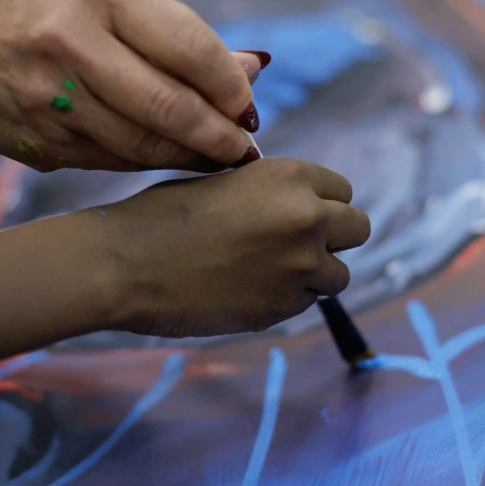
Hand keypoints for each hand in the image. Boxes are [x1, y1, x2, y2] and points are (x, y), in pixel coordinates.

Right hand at [0, 0, 266, 172]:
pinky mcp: (36, 143)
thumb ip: (178, 36)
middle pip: (168, 106)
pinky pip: (109, 161)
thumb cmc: (45, 14)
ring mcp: (48, 98)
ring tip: (216, 160)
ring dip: (187, 157)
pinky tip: (167, 160)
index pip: (188, 47)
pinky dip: (146, 163)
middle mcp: (70, 44)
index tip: (248, 108)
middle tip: (243, 150)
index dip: (229, 86)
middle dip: (217, 135)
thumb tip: (253, 69)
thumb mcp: (107, 1)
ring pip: (141, 144)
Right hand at [0, 159, 370, 365]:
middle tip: (295, 246)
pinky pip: (305, 304)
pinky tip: (245, 291)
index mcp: (291, 177)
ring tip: (266, 272)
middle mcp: (307, 218)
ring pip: (338, 274)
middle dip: (332, 237)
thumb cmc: (163, 214)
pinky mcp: (284, 308)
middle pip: (357, 229)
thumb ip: (272, 195)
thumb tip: (302, 211)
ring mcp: (301, 267)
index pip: (342, 191)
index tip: (295, 215)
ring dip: (313, 275)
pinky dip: (285, 299)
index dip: (319, 203)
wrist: (127, 264)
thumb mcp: (225, 182)